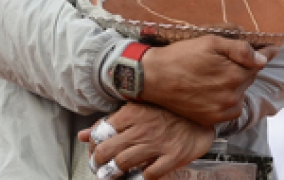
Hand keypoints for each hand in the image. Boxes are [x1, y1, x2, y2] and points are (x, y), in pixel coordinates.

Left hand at [80, 104, 214, 179]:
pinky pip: (149, 174)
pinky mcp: (172, 157)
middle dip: (98, 163)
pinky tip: (141, 173)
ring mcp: (157, 144)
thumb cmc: (167, 113)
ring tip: (114, 173)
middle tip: (100, 167)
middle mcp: (142, 129)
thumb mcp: (137, 110)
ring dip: (114, 172)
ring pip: (123, 164)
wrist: (199, 117)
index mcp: (132, 114)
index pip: (99, 133)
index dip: (92, 147)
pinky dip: (142, 177)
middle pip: (106, 151)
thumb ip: (110, 122)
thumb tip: (84, 134)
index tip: (94, 152)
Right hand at [140, 35, 275, 125]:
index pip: (259, 63)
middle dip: (244, 67)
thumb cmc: (181, 56)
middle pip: (248, 78)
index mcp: (234, 75)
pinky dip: (227, 99)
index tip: (272, 49)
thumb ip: (240, 50)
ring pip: (239, 94)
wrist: (153, 77)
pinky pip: (229, 110)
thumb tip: (263, 58)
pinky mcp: (210, 120)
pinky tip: (215, 89)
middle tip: (230, 58)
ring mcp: (221, 111)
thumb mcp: (211, 42)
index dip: (264, 54)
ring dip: (235, 84)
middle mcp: (232, 97)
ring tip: (218, 74)